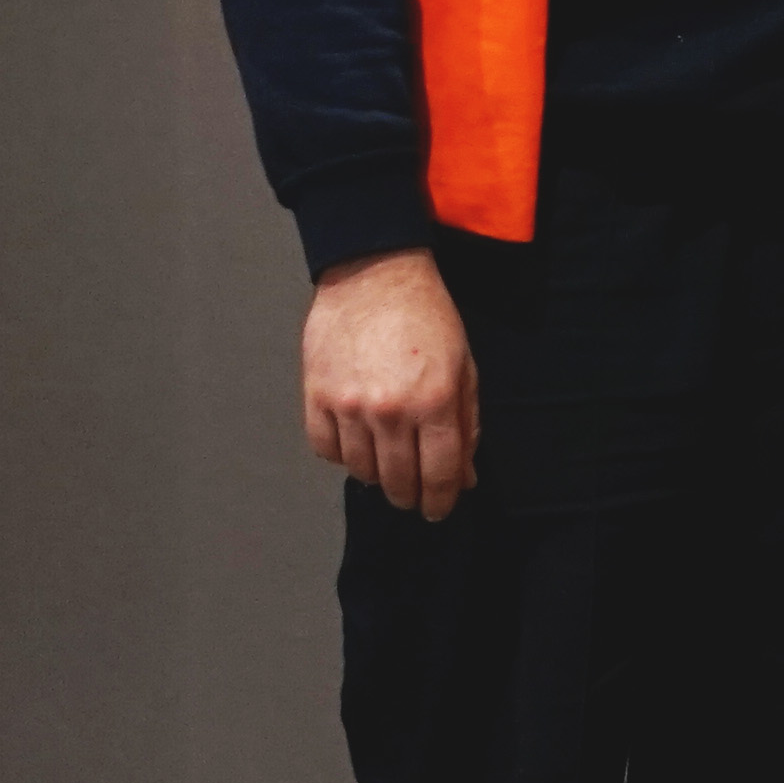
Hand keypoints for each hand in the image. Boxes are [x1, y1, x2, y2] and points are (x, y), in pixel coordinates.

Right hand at [303, 250, 482, 518]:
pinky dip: (341, 455)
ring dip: (376, 476)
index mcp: (434, 402)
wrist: (374, 273)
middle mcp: (391, 411)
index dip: (440, 502)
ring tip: (385, 461)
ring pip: (361, 472)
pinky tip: (355, 441)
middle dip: (410, 496)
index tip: (437, 510)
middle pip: (399, 482)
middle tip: (412, 494)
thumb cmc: (426, 317)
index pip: (440, 475)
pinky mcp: (317, 396)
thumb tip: (466, 478)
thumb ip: (466, 426)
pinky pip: (326, 450)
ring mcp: (349, 405)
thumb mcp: (463, 368)